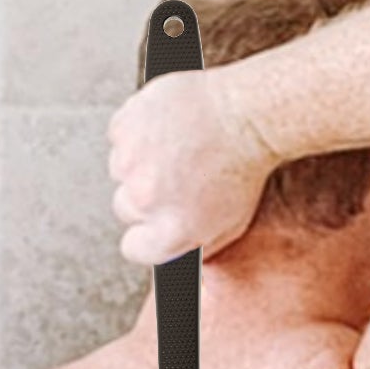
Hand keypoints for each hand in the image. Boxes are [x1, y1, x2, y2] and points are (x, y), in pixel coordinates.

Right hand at [107, 67, 279, 264]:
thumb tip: (170, 257)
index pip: (133, 248)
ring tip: (177, 147)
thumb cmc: (246, 165)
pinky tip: (169, 126)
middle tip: (175, 175)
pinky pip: (120, 136)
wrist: (249, 111)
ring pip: (121, 170)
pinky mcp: (124, 127)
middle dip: (145, 194)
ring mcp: (130, 162)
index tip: (156, 219)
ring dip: (141, 160)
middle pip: (124, 208)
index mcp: (169, 232)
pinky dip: (139, 129)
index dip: (146, 233)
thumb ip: (194, 246)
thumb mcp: (231, 225)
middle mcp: (145, 200)